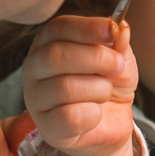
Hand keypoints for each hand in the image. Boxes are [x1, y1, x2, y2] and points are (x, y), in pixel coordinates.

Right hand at [21, 14, 140, 155]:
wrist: (111, 122)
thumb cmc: (108, 83)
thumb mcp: (118, 57)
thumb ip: (117, 41)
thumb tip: (120, 28)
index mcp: (48, 43)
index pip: (58, 28)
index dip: (86, 28)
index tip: (110, 30)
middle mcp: (34, 68)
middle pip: (56, 55)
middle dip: (96, 58)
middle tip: (118, 65)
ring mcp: (35, 98)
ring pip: (64, 87)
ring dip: (99, 89)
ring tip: (105, 92)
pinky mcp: (46, 127)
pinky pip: (69, 117)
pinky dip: (92, 114)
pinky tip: (95, 113)